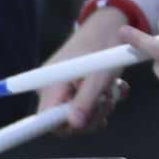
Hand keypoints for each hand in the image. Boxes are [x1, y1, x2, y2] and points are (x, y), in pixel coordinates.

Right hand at [37, 7, 130, 132]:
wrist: (105, 31)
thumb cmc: (102, 50)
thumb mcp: (99, 77)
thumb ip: (86, 101)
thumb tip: (74, 124)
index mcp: (50, 85)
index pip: (45, 120)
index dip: (64, 127)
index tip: (86, 123)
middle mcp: (48, 89)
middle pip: (64, 121)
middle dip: (91, 116)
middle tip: (110, 101)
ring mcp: (57, 89)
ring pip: (76, 115)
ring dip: (98, 108)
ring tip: (112, 92)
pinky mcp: (67, 89)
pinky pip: (80, 106)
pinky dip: (97, 103)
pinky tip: (110, 93)